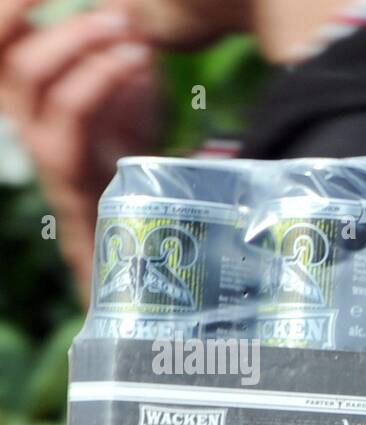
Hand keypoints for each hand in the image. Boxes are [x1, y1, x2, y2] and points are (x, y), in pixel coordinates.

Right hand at [0, 2, 160, 297]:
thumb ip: (128, 72)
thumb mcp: (132, 113)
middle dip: (27, 3)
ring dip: (79, 38)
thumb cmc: (131, 175)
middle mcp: (20, 112)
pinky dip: (102, 78)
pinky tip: (137, 62)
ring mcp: (37, 140)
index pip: (1, 33)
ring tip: (125, 23)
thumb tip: (139, 35)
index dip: (14, 1)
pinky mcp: (64, 167)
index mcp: (27, 91)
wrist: (133, 247)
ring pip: (31, 73)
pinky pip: (70, 112)